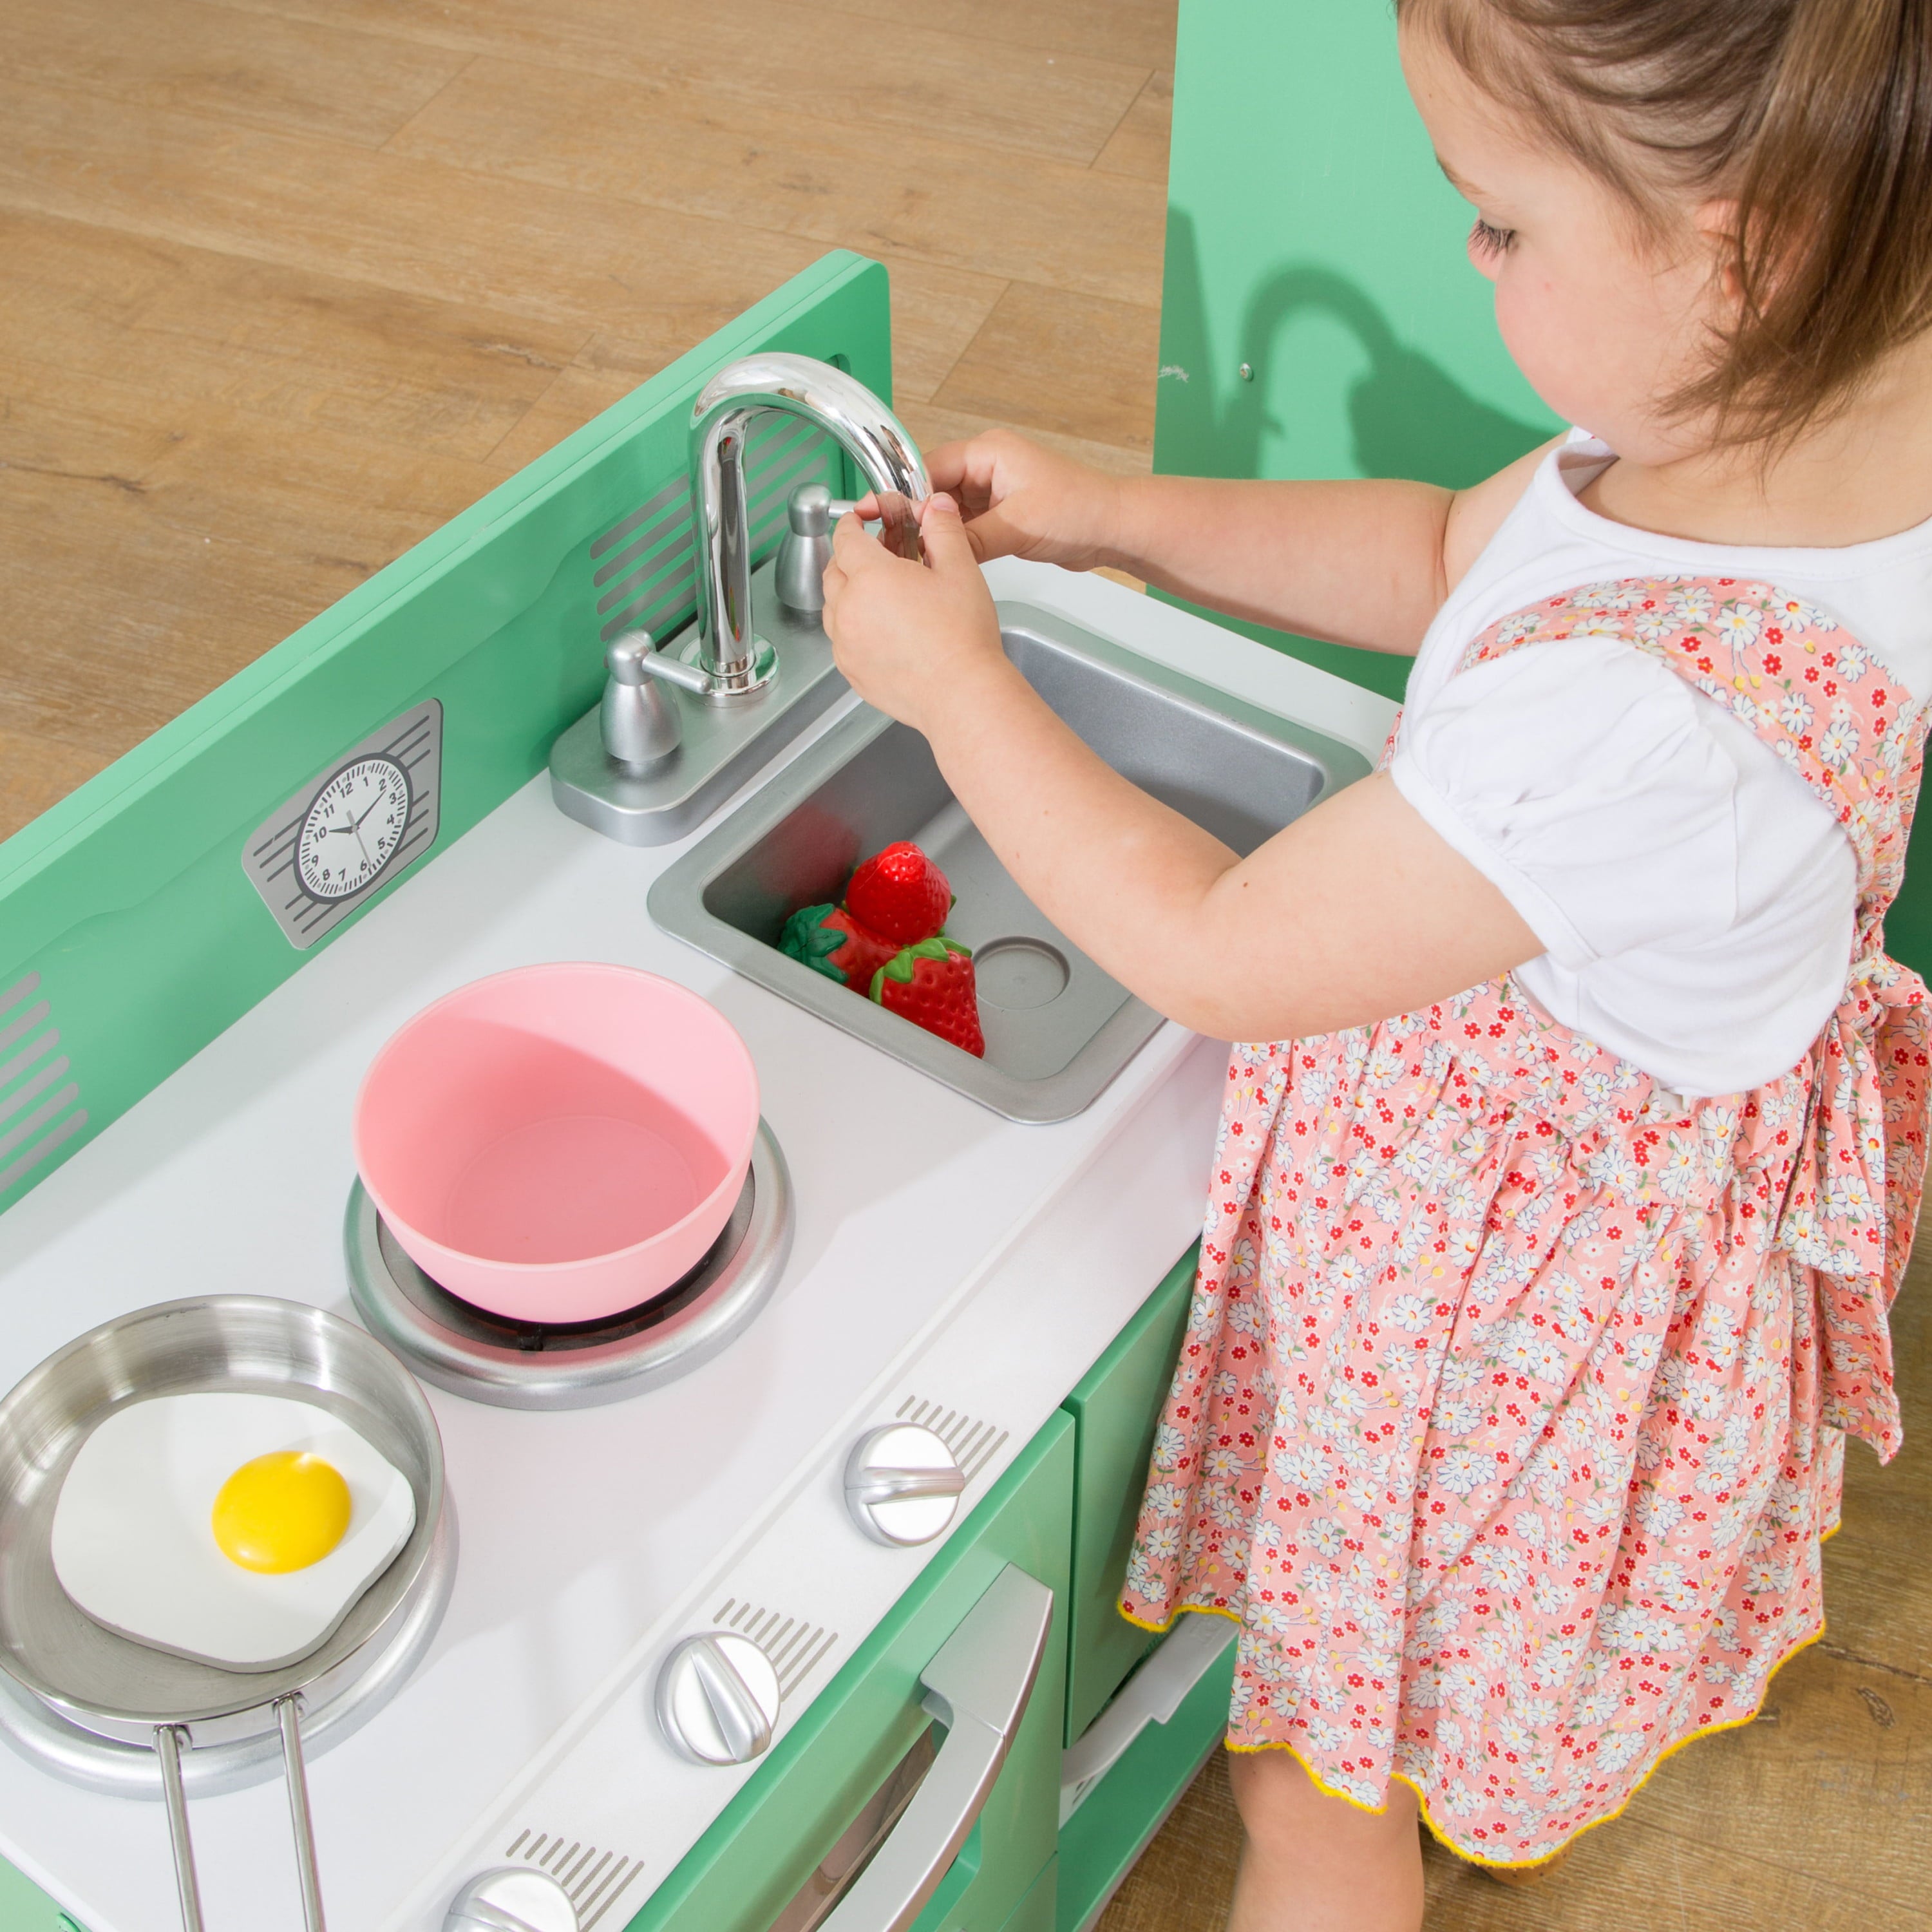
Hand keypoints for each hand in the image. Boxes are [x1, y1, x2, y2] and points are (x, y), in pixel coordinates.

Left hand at [821, 494, 1013, 736]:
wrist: (963, 695)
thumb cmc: (963, 638)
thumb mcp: (960, 569)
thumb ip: (944, 529)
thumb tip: (935, 506)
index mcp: (870, 577)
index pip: (845, 538)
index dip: (852, 522)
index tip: (861, 519)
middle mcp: (849, 611)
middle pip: (832, 571)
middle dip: (849, 556)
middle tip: (876, 555)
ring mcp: (846, 646)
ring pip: (831, 608)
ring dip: (847, 593)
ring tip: (878, 593)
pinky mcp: (852, 673)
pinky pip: (840, 641)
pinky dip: (851, 628)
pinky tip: (880, 629)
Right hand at [856, 430, 1124, 571]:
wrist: (1114, 528)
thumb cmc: (1080, 512)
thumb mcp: (1018, 527)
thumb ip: (970, 539)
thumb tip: (932, 551)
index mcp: (989, 452)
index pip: (930, 468)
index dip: (905, 496)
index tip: (883, 519)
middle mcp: (989, 465)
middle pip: (935, 489)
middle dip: (918, 517)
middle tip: (896, 545)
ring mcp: (995, 489)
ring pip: (949, 510)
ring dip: (937, 532)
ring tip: (916, 555)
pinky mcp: (1002, 512)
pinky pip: (966, 525)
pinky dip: (955, 541)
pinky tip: (943, 559)